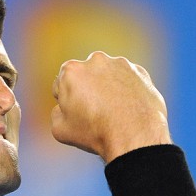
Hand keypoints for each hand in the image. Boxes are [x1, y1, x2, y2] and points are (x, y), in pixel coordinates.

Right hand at [50, 51, 171, 162]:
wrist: (135, 135)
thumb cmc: (95, 132)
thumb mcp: (59, 130)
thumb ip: (56, 113)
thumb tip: (63, 108)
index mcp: (71, 71)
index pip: (60, 85)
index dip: (66, 103)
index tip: (76, 116)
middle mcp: (95, 60)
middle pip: (84, 77)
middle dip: (87, 91)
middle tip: (94, 114)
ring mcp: (120, 63)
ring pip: (107, 77)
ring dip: (107, 90)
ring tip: (113, 114)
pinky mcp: (139, 72)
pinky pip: (127, 81)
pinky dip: (125, 91)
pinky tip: (128, 109)